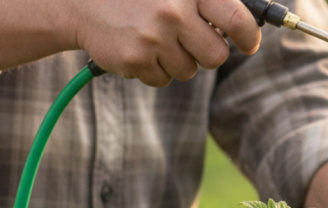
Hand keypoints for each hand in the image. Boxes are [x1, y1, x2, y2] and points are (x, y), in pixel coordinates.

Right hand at [73, 0, 260, 85]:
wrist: (79, 0)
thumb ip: (208, 2)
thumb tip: (246, 26)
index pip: (237, 19)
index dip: (248, 37)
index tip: (247, 43)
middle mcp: (173, 11)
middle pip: (216, 56)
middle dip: (208, 53)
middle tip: (191, 41)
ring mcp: (153, 37)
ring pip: (189, 70)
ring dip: (177, 60)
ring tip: (155, 37)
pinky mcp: (135, 59)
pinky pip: (163, 79)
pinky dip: (154, 69)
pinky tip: (139, 47)